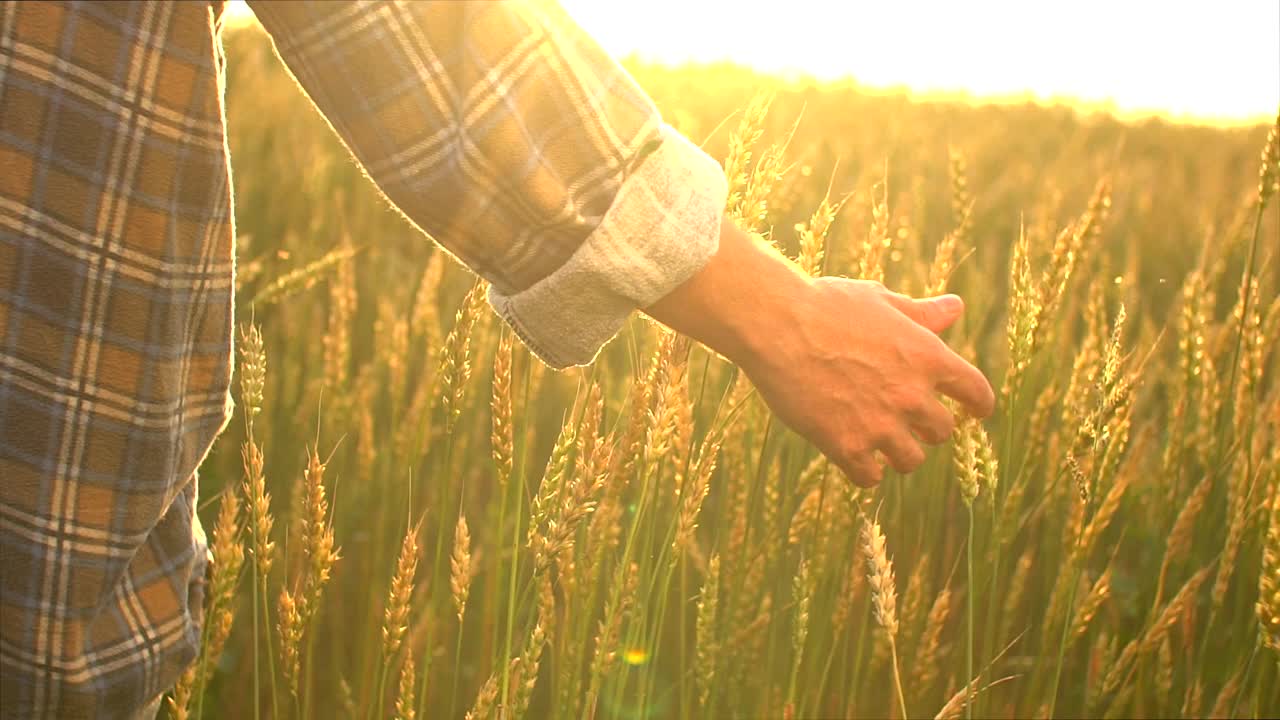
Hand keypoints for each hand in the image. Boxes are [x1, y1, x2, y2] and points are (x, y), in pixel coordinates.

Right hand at [644, 217, 993, 486]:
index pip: (976, 392)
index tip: (975, 411)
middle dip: (927, 427)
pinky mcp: (845, 445)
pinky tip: (853, 457)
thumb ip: (920, 313)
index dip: (978, 404)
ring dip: (898, 452)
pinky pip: (870, 477)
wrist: (777, 325)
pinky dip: (865, 470)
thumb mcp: (879, 300)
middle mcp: (911, 395)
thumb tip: (955, 307)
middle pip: (942, 432)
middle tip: (907, 422)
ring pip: (910, 460)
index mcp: (927, 356)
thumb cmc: (825, 305)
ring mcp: (879, 424)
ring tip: (879, 442)